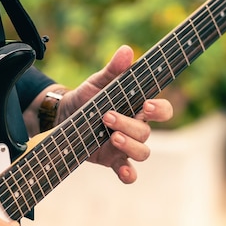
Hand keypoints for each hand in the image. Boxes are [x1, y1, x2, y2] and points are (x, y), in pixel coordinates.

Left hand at [58, 45, 172, 183]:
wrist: (63, 115)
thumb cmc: (88, 97)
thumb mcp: (98, 82)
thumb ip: (113, 69)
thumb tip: (126, 50)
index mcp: (138, 108)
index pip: (162, 111)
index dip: (159, 110)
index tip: (145, 105)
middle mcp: (135, 128)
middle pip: (146, 132)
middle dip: (129, 125)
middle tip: (108, 116)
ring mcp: (125, 146)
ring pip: (142, 152)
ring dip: (130, 145)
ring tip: (111, 136)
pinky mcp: (112, 160)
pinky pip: (129, 172)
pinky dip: (129, 174)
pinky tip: (123, 171)